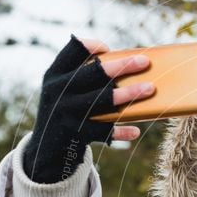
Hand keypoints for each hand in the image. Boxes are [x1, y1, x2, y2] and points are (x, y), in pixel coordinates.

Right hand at [23, 35, 153, 182]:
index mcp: (55, 75)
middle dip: (121, 66)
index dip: (90, 46)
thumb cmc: (67, 113)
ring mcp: (65, 112)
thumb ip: (85, 79)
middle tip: (145, 61)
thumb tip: (129, 67)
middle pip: (92, 73)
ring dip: (128, 94)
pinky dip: (120, 131)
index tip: (108, 48)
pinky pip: (103, 131)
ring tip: (150, 88)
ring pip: (101, 100)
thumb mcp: (66, 93)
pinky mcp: (74, 133)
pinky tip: (135, 131)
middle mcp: (57, 91)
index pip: (72, 50)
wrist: (45, 150)